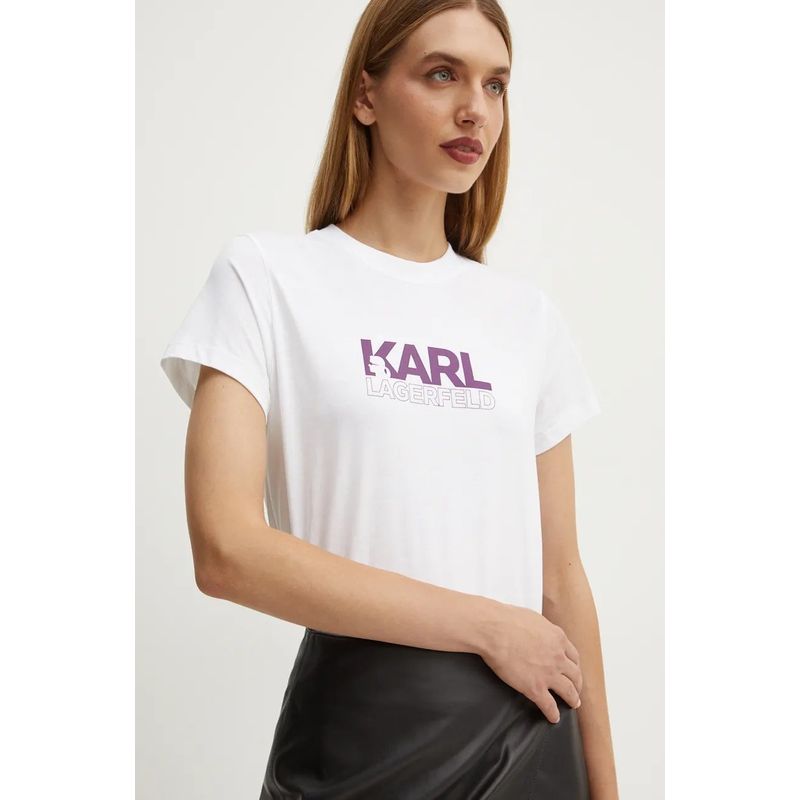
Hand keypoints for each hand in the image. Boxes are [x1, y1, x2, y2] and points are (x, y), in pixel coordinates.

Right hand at [479, 603, 582, 723]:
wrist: (495, 630)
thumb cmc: (507, 620)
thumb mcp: (533, 619)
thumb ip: (542, 630)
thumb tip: (539, 633)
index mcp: (557, 638)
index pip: (573, 656)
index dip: (574, 666)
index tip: (573, 670)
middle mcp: (558, 657)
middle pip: (575, 675)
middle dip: (577, 684)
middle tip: (576, 689)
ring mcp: (549, 674)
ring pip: (569, 691)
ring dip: (572, 699)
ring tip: (573, 704)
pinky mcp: (535, 688)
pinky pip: (549, 705)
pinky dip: (553, 714)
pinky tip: (554, 718)